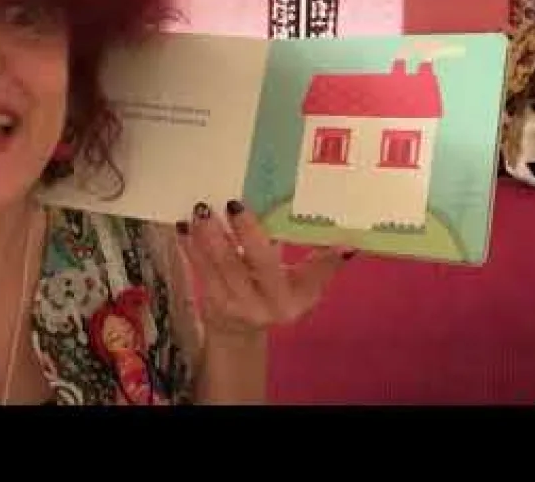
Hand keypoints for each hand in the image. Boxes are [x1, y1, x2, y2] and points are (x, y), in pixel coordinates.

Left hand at [177, 199, 353, 336]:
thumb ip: (321, 264)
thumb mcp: (303, 285)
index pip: (309, 272)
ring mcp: (237, 306)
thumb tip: (350, 245)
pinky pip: (200, 270)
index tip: (318, 231)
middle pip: (256, 264)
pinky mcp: (212, 302)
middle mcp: (268, 306)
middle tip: (233, 203)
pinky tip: (184, 226)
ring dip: (210, 235)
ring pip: (223, 266)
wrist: (240, 331)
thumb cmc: (276, 295)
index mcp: (295, 299)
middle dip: (244, 233)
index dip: (317, 257)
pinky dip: (191, 246)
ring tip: (203, 209)